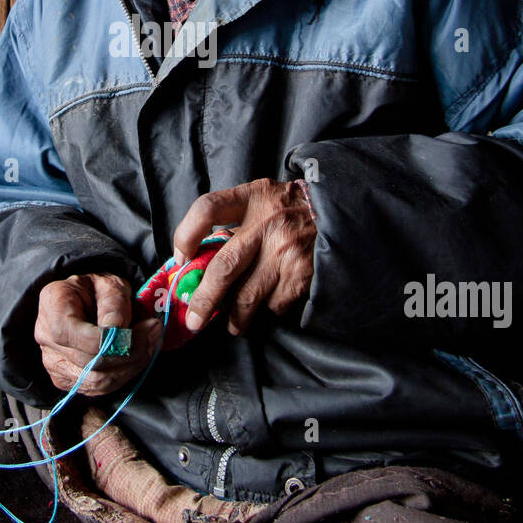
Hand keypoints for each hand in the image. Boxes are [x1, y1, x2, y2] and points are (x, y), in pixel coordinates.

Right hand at [35, 272, 161, 395]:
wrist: (84, 302)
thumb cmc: (97, 291)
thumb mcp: (110, 283)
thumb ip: (114, 302)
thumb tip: (117, 328)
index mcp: (53, 304)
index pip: (77, 335)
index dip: (111, 340)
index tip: (143, 327)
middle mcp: (46, 335)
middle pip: (90, 362)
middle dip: (131, 353)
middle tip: (155, 333)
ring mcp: (52, 361)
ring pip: (96, 381)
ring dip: (132, 367)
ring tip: (150, 345)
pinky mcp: (64, 379)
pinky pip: (97, 388)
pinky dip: (123, 376)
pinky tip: (137, 358)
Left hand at [171, 178, 316, 337]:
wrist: (342, 213)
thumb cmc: (292, 209)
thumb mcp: (263, 200)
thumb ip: (236, 223)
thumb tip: (200, 263)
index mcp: (252, 198)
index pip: (208, 209)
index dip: (187, 234)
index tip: (181, 259)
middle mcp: (267, 222)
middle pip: (224, 268)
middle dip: (204, 300)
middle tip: (194, 320)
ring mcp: (286, 250)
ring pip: (248, 297)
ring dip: (236, 318)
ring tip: (234, 325)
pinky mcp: (303, 273)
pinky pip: (275, 304)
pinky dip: (269, 310)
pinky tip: (270, 307)